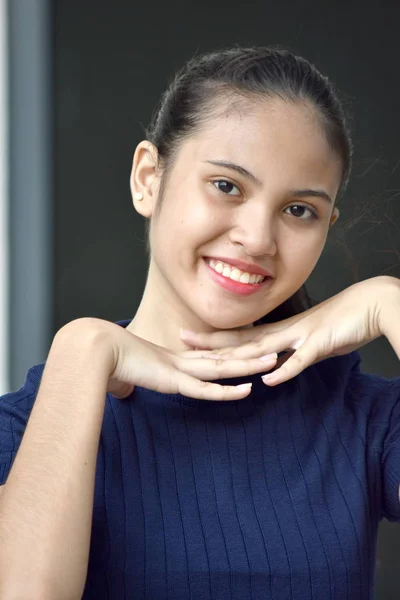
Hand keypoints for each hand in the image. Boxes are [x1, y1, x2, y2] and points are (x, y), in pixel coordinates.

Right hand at [81, 318, 277, 401]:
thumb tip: (119, 391)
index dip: (230, 353)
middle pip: (224, 356)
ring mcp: (181, 369)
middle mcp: (182, 361)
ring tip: (274, 359)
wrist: (94, 350)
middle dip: (250, 352)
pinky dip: (227, 391)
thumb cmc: (104, 362)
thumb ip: (126, 384)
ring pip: (223, 368)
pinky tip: (247, 390)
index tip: (250, 349)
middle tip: (275, 345)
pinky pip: (206, 389)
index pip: (209, 355)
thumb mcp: (120, 377)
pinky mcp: (174, 381)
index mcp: (173, 359)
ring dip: (249, 365)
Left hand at [179, 276, 399, 386]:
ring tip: (211, 361)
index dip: (216, 337)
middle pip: (242, 339)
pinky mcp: (320, 344)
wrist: (370, 304)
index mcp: (282, 331)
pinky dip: (284, 370)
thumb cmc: (343, 321)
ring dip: (237, 355)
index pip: (242, 335)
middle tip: (182, 339)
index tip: (192, 337)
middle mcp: (285, 331)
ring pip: (262, 348)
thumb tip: (279, 365)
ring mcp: (301, 336)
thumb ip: (294, 353)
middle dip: (212, 341)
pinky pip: (300, 360)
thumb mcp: (312, 341)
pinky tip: (267, 380)